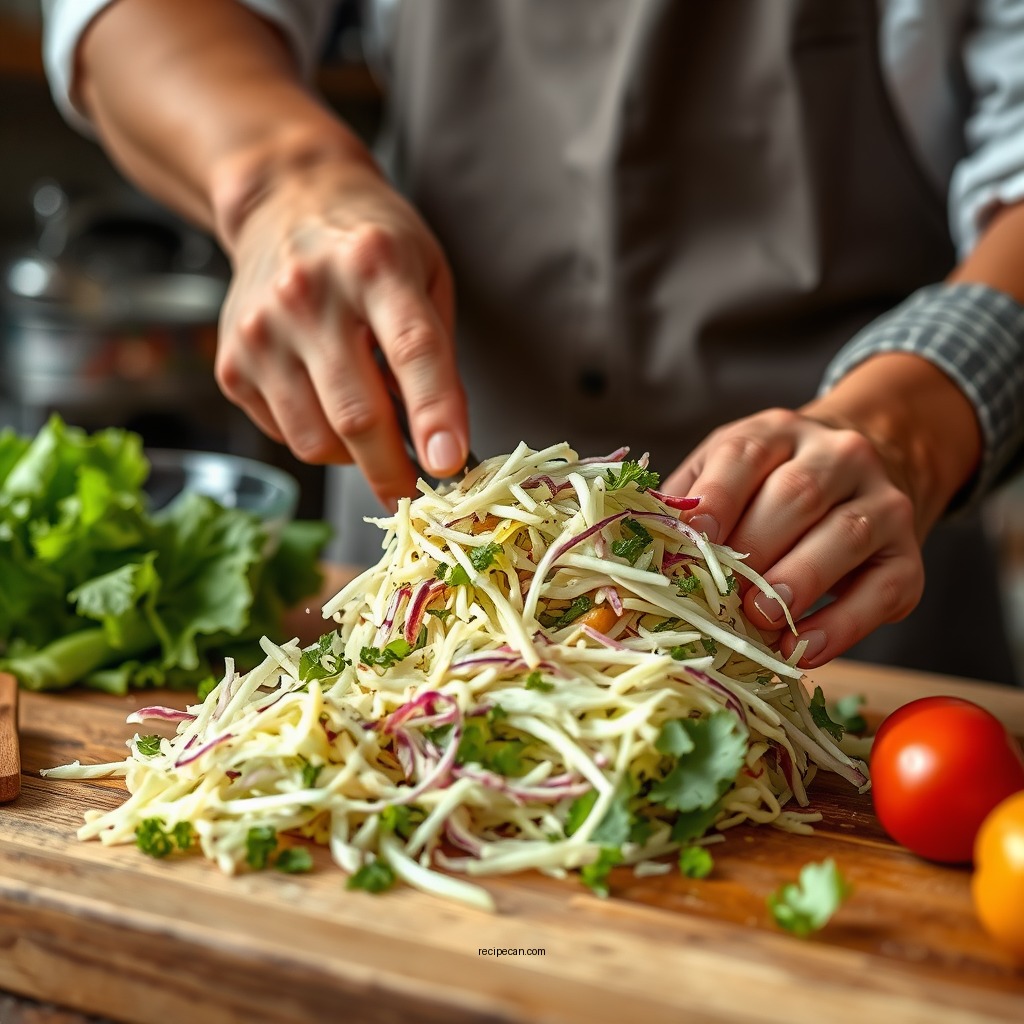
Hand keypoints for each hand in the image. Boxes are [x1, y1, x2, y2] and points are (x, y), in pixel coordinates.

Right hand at [216, 156, 469, 508]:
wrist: (285, 204)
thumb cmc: (372, 246)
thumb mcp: (427, 275)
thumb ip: (438, 355)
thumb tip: (443, 444)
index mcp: (375, 263)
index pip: (412, 350)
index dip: (434, 413)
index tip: (450, 464)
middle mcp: (309, 295)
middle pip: (357, 413)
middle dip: (394, 471)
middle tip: (416, 493)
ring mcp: (261, 330)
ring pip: (315, 440)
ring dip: (354, 458)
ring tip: (372, 431)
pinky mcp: (232, 363)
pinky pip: (285, 435)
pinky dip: (318, 440)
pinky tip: (328, 402)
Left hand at [662, 407, 924, 667]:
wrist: (863, 473)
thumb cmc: (769, 486)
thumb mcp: (724, 473)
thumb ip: (688, 503)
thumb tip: (640, 545)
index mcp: (778, 433)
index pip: (746, 455)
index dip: (719, 498)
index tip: (696, 540)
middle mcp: (838, 456)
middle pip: (798, 495)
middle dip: (757, 547)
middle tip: (724, 595)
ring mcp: (881, 502)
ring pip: (846, 535)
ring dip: (799, 581)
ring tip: (760, 619)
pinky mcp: (907, 556)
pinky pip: (883, 589)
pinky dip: (843, 625)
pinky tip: (805, 649)